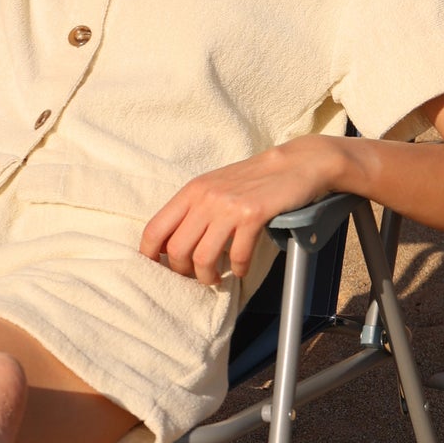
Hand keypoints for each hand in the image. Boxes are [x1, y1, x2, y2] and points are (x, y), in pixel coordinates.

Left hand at [139, 138, 354, 287]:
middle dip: (183, 272)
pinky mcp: (254, 215)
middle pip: (177, 249)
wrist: (294, 164)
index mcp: (191, 191)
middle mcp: (205, 198)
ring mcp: (229, 206)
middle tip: (196, 276)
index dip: (149, 256)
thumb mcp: (214, 187)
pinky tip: (241, 269)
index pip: (155, 229)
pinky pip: (237, 255)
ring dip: (208, 276)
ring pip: (203, 257)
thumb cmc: (252, 180)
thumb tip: (171, 246)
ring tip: (216, 278)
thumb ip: (193, 210)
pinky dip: (238, 269)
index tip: (158, 270)